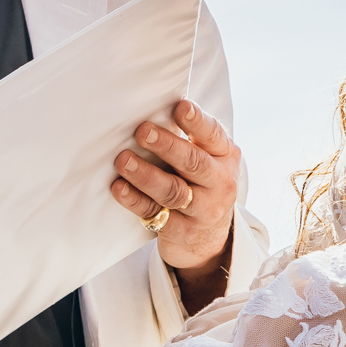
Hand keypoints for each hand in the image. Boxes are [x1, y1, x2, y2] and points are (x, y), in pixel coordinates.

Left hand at [110, 99, 240, 310]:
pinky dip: (135, 200)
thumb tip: (148, 109)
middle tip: (142, 131)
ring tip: (123, 160)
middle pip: (193, 162)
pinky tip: (119, 187)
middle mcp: (220, 182)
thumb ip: (188, 138)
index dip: (197, 121)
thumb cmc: (198, 184)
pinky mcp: (183, 232)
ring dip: (146, 174)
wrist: (208, 239)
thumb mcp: (205, 159)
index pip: (213, 135)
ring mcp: (204, 210)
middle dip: (167, 145)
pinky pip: (156, 213)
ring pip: (173, 191)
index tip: (180, 106)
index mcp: (225, 156)